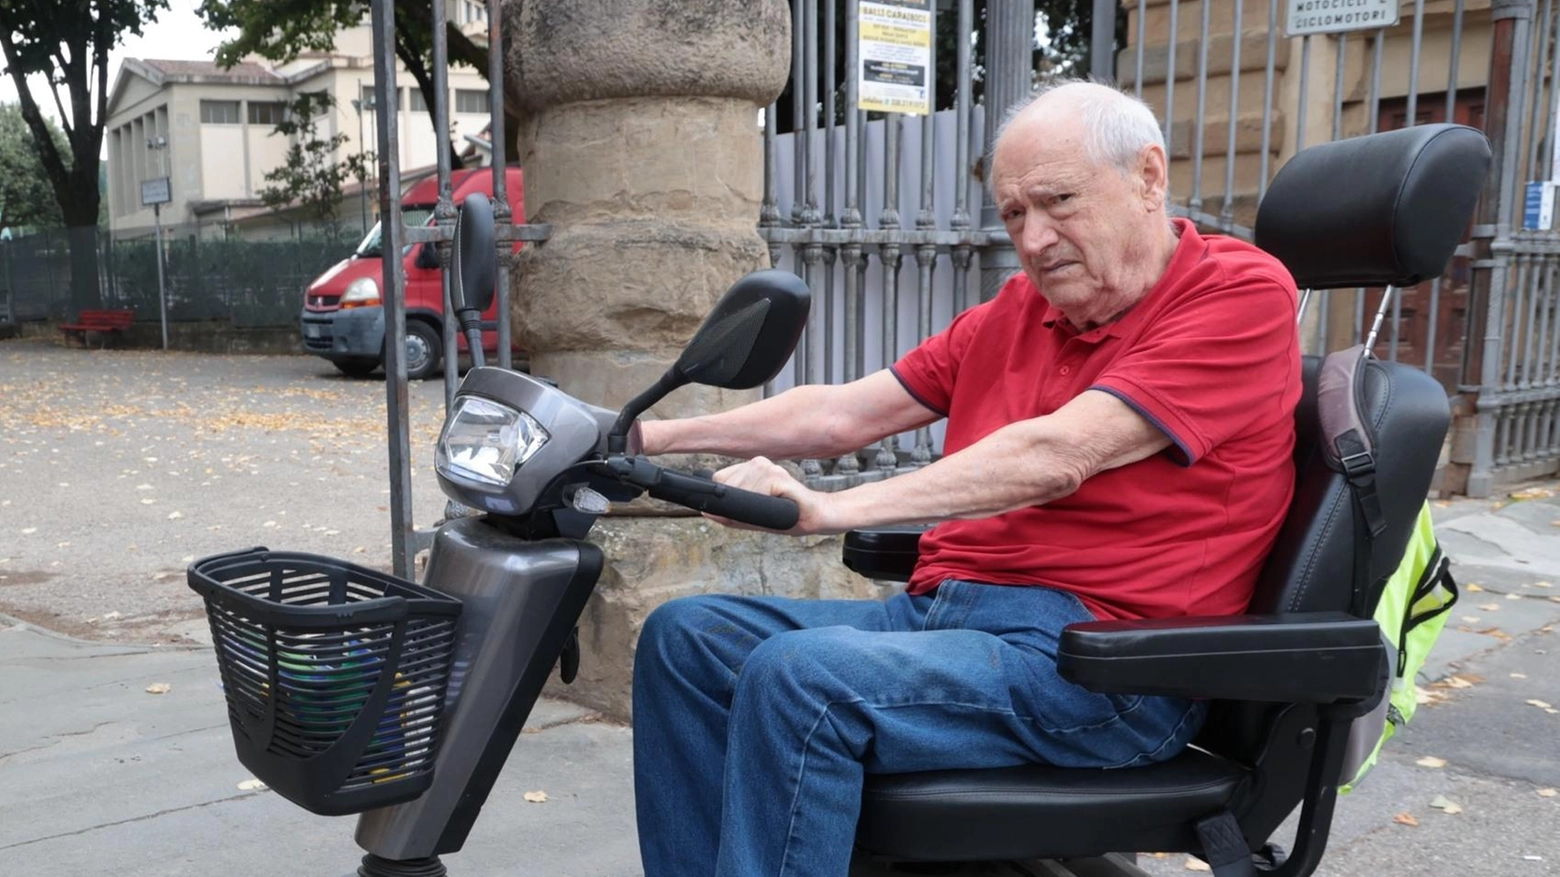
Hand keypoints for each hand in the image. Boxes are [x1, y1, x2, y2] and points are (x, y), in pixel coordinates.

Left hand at [710, 456, 833, 534]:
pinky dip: (763, 503)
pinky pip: (757, 492)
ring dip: (753, 505)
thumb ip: (729, 515)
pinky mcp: (779, 476)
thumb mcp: (751, 517)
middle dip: (739, 503)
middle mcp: (758, 463)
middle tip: (762, 509)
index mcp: (750, 468)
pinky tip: (778, 503)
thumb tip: (706, 512)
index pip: (720, 478)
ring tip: (772, 506)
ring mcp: (769, 467)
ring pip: (741, 489)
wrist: (812, 517)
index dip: (725, 495)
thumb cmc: (784, 515)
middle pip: (728, 484)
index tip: (741, 505)